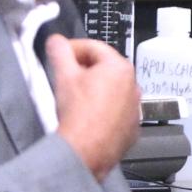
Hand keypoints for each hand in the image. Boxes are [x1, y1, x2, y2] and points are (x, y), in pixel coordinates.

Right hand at [46, 35, 138, 179]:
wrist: (86, 151)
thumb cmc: (79, 114)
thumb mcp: (63, 75)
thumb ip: (59, 51)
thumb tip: (56, 41)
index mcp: (119, 68)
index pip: (93, 47)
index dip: (72, 48)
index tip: (60, 54)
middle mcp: (133, 85)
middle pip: (103, 68)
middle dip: (83, 69)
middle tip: (65, 76)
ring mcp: (134, 107)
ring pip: (110, 90)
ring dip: (93, 89)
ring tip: (74, 98)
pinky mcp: (131, 127)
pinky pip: (115, 111)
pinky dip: (102, 109)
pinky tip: (87, 116)